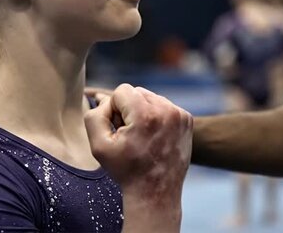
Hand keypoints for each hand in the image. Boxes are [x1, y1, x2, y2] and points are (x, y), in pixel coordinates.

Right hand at [84, 84, 192, 231]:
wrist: (156, 192)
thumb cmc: (126, 170)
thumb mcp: (99, 145)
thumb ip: (95, 116)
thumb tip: (104, 98)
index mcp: (146, 115)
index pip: (122, 91)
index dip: (114, 110)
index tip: (119, 130)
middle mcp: (166, 110)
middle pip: (137, 92)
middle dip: (129, 109)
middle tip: (129, 135)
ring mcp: (179, 115)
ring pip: (151, 98)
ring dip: (143, 112)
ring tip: (142, 137)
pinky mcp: (187, 120)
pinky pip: (164, 106)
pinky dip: (157, 117)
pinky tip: (154, 137)